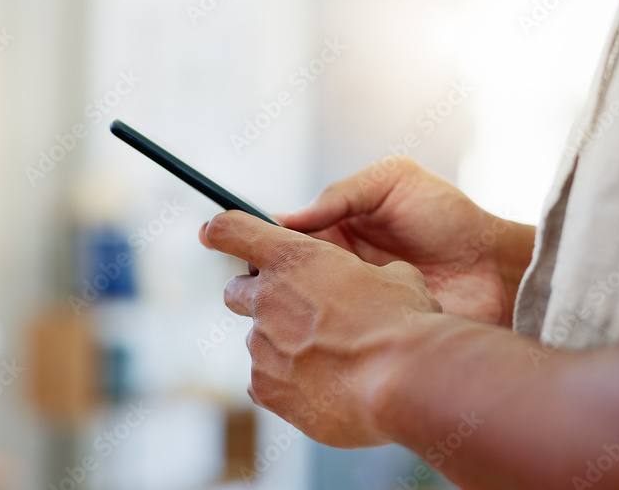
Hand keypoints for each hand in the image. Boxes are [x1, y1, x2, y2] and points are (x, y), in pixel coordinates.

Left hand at [202, 211, 442, 446]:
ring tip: (331, 361)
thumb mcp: (395, 278)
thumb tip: (378, 282)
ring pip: (259, 343)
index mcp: (293, 258)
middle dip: (258, 298)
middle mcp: (266, 300)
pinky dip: (289, 384)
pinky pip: (266, 383)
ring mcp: (261, 347)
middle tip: (295, 310)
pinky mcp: (265, 390)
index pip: (232, 229)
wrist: (403, 382)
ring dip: (285, 347)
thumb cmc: (403, 322)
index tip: (215, 233)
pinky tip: (326, 388)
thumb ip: (367, 274)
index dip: (223, 230)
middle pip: (235, 291)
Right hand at [280, 157, 533, 325]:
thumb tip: (285, 218)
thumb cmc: (450, 217)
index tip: (247, 249)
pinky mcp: (369, 330)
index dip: (264, 242)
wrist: (496, 267)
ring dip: (296, 309)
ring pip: (305, 310)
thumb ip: (341, 194)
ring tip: (298, 306)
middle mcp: (339, 267)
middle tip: (265, 285)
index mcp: (338, 228)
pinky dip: (325, 335)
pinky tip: (324, 331)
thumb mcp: (392, 181)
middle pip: (287, 277)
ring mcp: (352, 302)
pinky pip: (335, 336)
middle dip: (272, 282)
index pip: (286, 237)